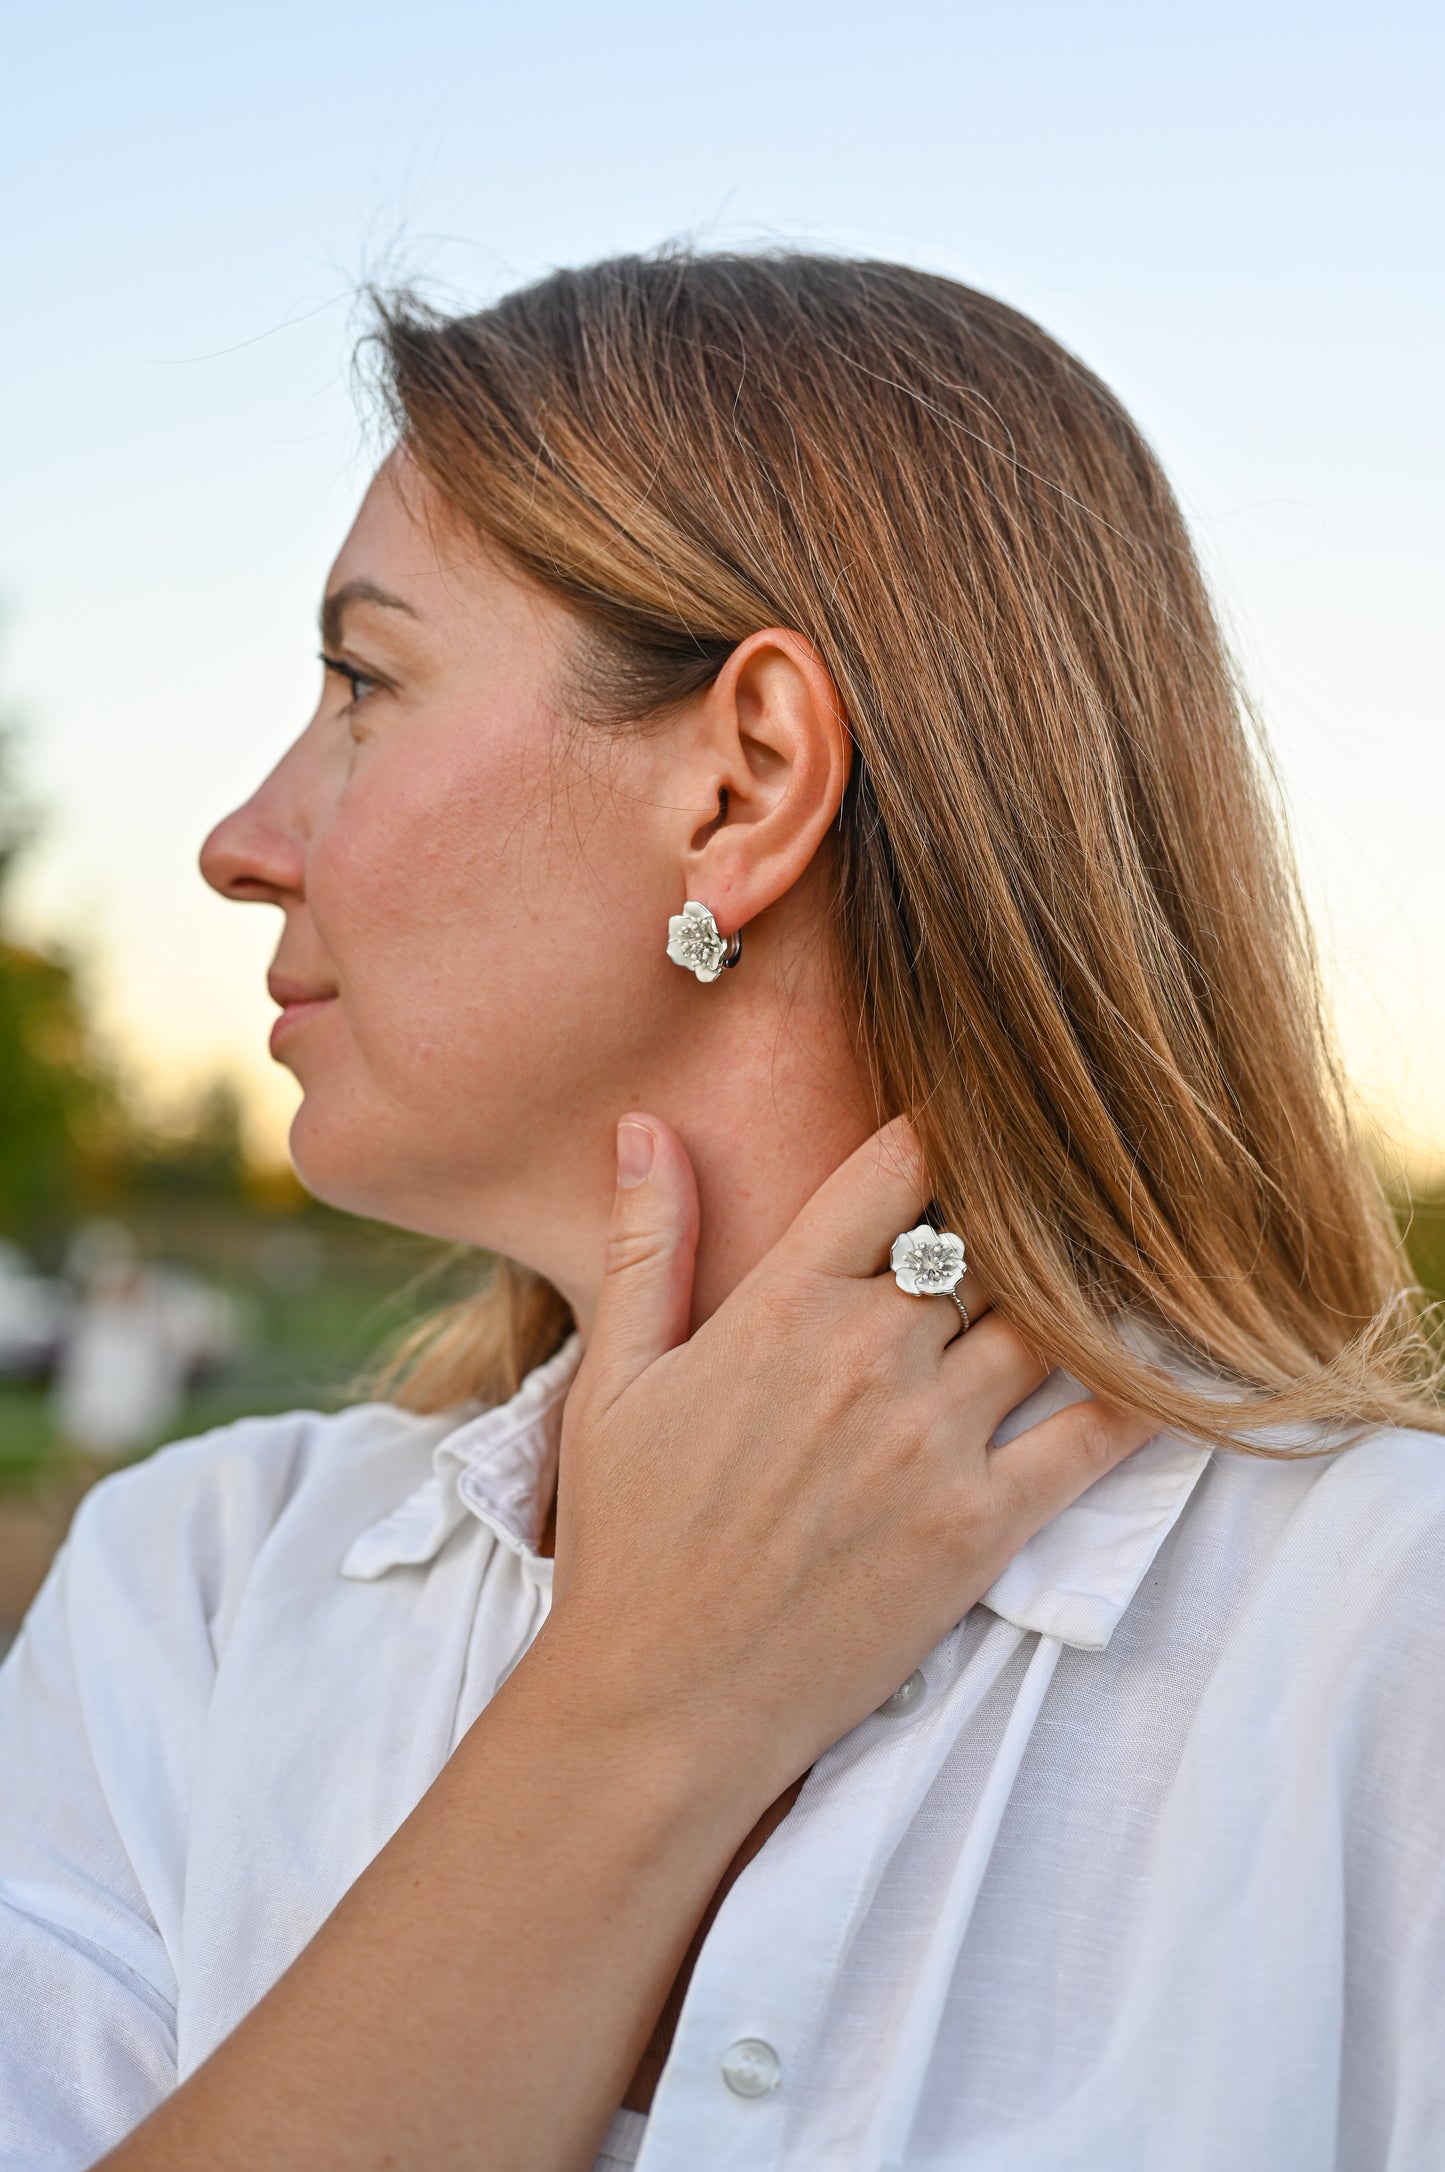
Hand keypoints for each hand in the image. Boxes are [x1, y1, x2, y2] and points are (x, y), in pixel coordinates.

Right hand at [543, 1114, 1153, 1813]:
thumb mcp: (616, 1378)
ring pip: (1047, 1320)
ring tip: (1108, 1276)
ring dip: (1075, 1295)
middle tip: (1052, 1204)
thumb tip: (649, 1122)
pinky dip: (1139, 1396)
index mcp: (784, 1304)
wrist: (661, 1704)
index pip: (897, 1169)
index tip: (970, 1132)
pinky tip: (1168, 1368)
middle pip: (987, 1238)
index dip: (942, 1136)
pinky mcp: (982, 1525)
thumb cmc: (629, 1542)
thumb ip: (647, 1242)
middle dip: (1015, 1220)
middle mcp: (870, 1353)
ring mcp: (932, 1438)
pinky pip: (1094, 1435)